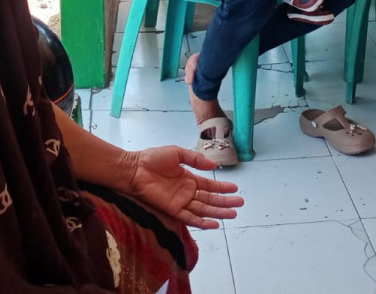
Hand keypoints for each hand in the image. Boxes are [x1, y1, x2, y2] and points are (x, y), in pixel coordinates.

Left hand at [128, 146, 243, 229]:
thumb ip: (195, 158)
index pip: (209, 185)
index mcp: (188, 179)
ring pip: (204, 209)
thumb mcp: (177, 152)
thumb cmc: (152, 159)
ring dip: (218, 212)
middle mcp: (187, 192)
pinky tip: (215, 223)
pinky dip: (202, 222)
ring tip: (233, 213)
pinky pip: (190, 218)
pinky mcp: (173, 210)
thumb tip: (212, 164)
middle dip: (225, 201)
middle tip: (240, 203)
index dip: (222, 187)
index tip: (235, 189)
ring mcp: (180, 202)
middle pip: (210, 199)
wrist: (135, 168)